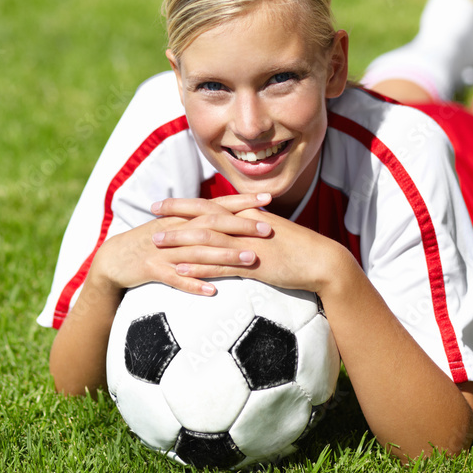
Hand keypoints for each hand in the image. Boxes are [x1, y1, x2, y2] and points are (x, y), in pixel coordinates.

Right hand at [89, 193, 273, 295]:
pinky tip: (212, 291)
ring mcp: (163, 250)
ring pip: (198, 251)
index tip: (268, 198)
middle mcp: (176, 230)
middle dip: (241, 226)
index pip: (216, 205)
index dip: (241, 200)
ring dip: (225, 255)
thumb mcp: (176, 230)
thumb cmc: (150, 244)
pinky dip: (193, 284)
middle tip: (268, 229)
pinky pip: (174, 278)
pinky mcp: (150, 269)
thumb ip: (201, 225)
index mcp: (183, 219)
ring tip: (251, 259)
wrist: (114, 258)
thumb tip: (232, 221)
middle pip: (211, 224)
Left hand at [151, 201, 344, 294]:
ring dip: (179, 241)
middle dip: (174, 215)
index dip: (183, 204)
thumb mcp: (271, 232)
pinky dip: (198, 266)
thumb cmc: (299, 249)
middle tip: (150, 214)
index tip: (162, 203)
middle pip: (203, 216)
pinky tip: (181, 269)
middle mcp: (245, 225)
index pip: (209, 205)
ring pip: (207, 239)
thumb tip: (232, 228)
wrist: (322, 261)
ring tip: (156, 243)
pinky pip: (220, 265)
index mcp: (247, 215)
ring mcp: (248, 244)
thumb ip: (250, 228)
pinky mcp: (253, 264)